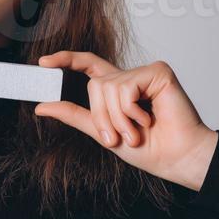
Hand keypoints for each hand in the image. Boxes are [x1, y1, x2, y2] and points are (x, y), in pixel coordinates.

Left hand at [34, 51, 218, 190]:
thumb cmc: (149, 149)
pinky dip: (131, 110)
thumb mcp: (102, 133)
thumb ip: (74, 115)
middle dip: (102, 117)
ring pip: (108, 87)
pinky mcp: (158, 72)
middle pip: (95, 85)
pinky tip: (148, 119)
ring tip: (136, 132)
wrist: (176, 159)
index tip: (42, 62)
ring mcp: (144, 73)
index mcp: (117, 89)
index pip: (88, 65)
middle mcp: (129, 78)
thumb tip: (41, 106)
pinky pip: (126, 88)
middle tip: (119, 138)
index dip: (66, 60)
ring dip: (118, 119)